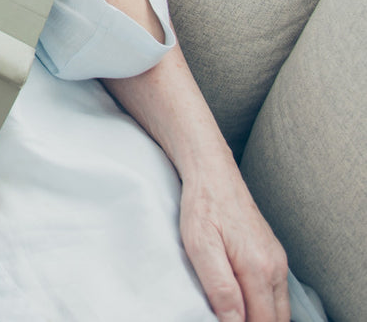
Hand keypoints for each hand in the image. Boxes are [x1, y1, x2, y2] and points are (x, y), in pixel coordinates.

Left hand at [179, 170, 288, 321]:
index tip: (223, 321)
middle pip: (276, 319)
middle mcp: (275, 267)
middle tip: (226, 318)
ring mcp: (277, 260)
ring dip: (261, 316)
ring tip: (233, 312)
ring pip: (279, 308)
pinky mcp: (273, 254)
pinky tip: (243, 300)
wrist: (212, 172)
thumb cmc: (202, 205)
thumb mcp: (200, 245)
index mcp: (259, 268)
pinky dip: (264, 304)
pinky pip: (276, 292)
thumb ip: (220, 287)